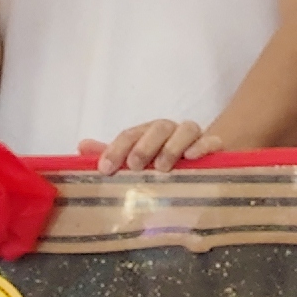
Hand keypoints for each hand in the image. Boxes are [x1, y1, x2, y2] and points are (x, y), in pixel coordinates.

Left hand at [83, 118, 213, 171]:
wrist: (202, 161)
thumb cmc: (162, 162)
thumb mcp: (134, 161)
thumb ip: (110, 154)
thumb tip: (82, 146)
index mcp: (147, 133)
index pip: (130, 135)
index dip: (115, 149)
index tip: (105, 169)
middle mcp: (169, 131)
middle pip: (157, 128)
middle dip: (144, 146)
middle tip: (134, 166)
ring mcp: (193, 137)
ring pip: (185, 129)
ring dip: (172, 146)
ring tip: (162, 167)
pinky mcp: (214, 146)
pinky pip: (211, 141)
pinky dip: (202, 146)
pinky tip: (191, 157)